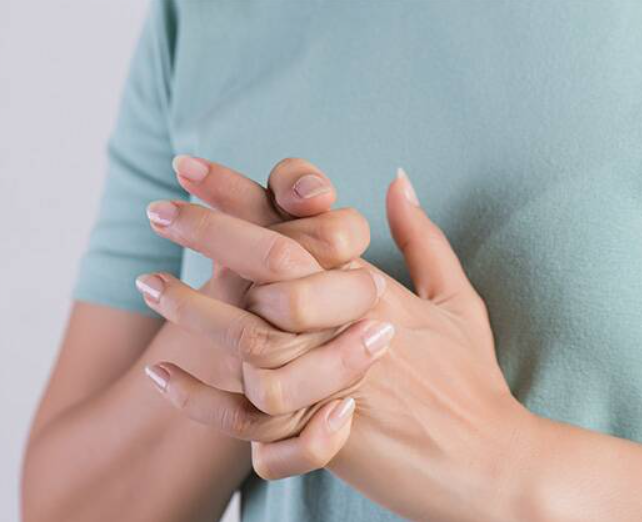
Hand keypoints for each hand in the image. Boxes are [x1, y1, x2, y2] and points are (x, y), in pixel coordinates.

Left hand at [146, 161, 530, 520]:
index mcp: (377, 288)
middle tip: (158, 209)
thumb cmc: (474, 383)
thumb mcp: (457, 302)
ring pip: (248, 339)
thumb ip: (424, 239)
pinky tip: (163, 375)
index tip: (192, 167)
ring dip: (191, 310)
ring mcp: (337, 381)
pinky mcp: (325, 434)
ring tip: (150, 285)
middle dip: (207, 231)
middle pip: (268, 267)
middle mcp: (352, 325)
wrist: (492, 465)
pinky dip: (197, 398)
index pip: (302, 225)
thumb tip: (398, 180)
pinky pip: (247, 417)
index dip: (243, 192)